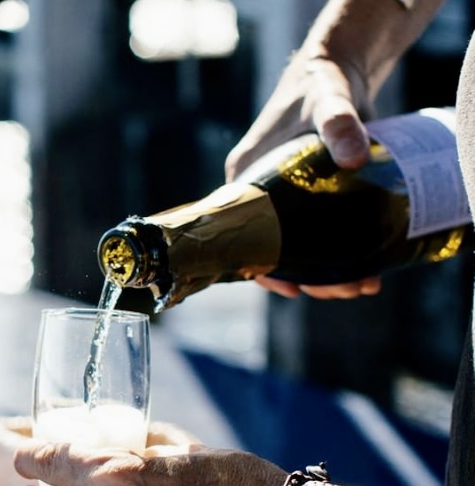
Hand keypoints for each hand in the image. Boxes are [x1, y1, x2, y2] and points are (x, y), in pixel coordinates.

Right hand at [225, 52, 380, 300]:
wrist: (338, 69)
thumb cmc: (320, 83)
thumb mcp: (327, 101)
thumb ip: (339, 123)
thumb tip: (355, 157)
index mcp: (245, 181)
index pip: (244, 238)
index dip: (265, 269)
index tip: (291, 288)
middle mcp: (260, 197)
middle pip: (277, 252)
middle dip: (310, 278)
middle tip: (344, 290)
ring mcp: (285, 202)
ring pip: (299, 250)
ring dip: (328, 274)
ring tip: (361, 286)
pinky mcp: (309, 201)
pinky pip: (318, 238)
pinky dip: (339, 257)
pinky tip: (366, 271)